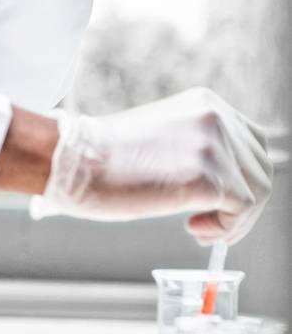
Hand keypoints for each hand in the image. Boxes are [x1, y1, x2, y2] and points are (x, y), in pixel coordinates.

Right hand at [37, 88, 273, 242]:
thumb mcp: (162, 139)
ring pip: (258, 191)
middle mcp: (216, 117)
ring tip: (200, 228)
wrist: (73, 162)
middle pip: (261, 168)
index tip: (217, 201)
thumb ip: (196, 149)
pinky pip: (241, 210)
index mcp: (205, 104)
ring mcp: (214, 145)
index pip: (252, 143)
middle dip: (243, 204)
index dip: (242, 177)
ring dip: (235, 220)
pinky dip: (226, 228)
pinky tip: (196, 229)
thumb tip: (226, 186)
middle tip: (210, 224)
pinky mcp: (207, 176)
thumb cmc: (104, 159)